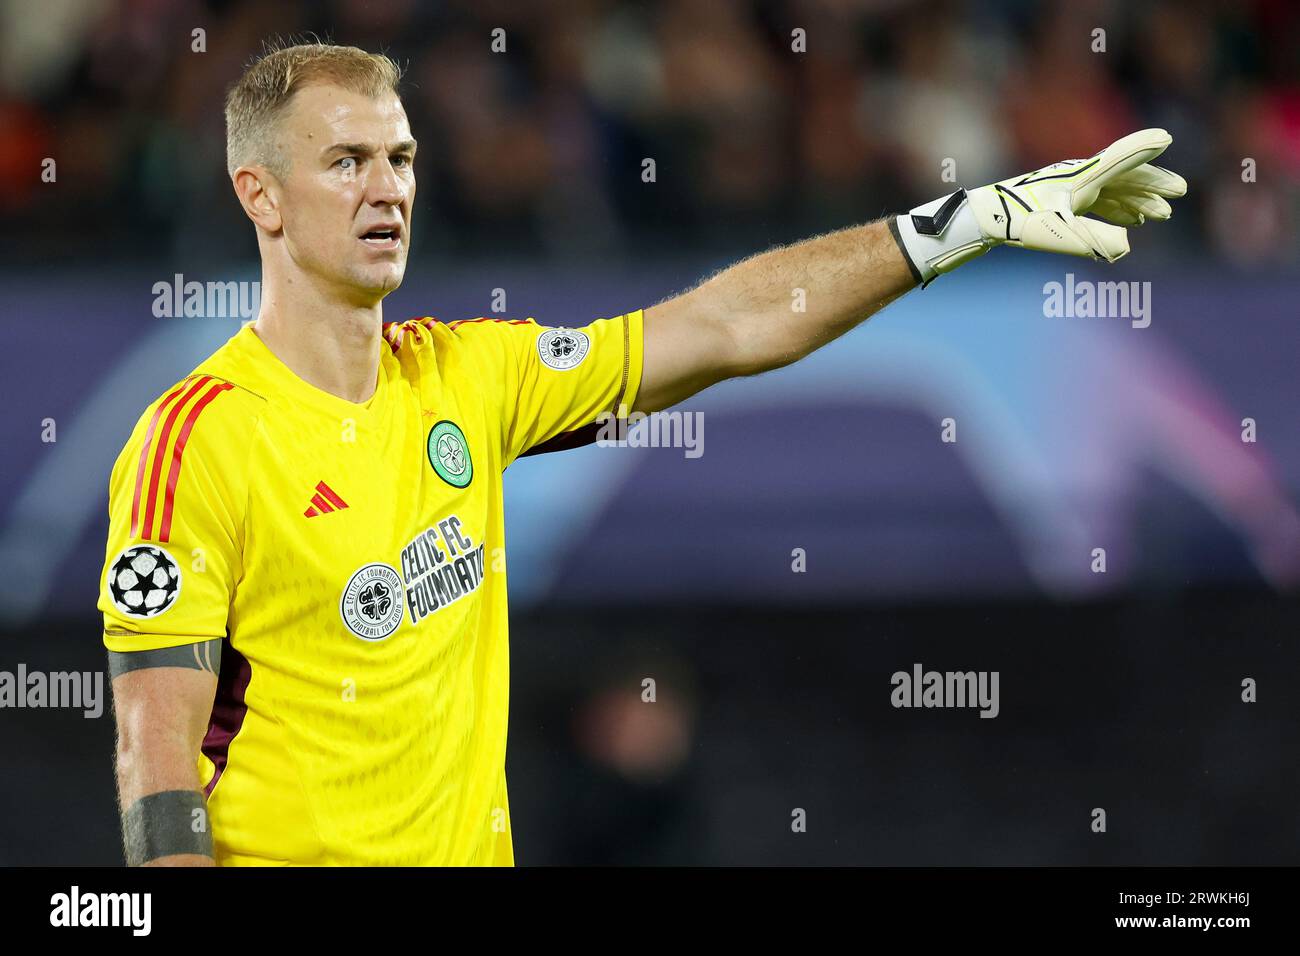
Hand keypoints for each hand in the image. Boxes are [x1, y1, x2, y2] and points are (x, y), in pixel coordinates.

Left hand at [966, 128, 1187, 262]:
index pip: (1121, 158)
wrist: (985, 219)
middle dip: (1153, 185)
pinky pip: (1099, 201)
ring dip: (1138, 201)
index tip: (1166, 137)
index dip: (1145, 148)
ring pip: (1113, 190)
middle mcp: (1080, 176)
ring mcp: (1070, 187)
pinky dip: (1117, 210)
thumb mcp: (1058, 233)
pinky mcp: (1061, 200)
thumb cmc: (1019, 222)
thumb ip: (1093, 240)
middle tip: (1179, 193)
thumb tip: (1124, 249)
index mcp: (1083, 176)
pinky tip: (1129, 224)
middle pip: (1125, 174)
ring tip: (1159, 215)